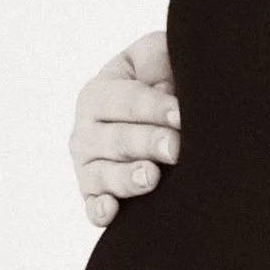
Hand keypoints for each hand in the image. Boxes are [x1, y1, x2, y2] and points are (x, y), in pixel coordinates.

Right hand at [71, 30, 181, 226]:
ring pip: (103, 175)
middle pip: (116, 139)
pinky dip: (99, 211)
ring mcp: (89, 165)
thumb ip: (159, 57)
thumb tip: (164, 79)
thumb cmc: (160, 82)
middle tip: (175, 148)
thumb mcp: (157, 58)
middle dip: (147, 142)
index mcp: (100, 94)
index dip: (155, 107)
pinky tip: (111, 212)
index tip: (182, 115)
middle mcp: (87, 130)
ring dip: (127, 178)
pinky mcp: (95, 195)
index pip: (127, 100)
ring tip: (152, 177)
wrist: (164, 120)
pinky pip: (92, 206)